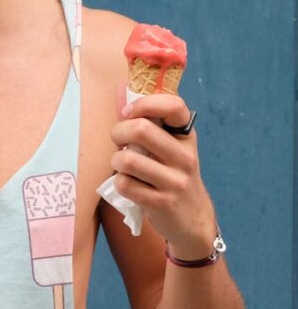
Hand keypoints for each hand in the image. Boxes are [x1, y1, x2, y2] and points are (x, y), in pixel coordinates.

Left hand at [109, 92, 216, 257]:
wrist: (192, 219)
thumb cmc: (173, 175)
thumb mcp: (170, 147)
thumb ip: (146, 120)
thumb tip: (120, 89)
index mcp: (187, 136)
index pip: (173, 105)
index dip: (144, 103)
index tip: (128, 112)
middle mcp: (185, 156)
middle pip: (140, 129)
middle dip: (118, 132)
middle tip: (119, 141)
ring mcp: (175, 181)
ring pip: (127, 159)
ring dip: (116, 161)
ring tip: (123, 166)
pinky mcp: (161, 202)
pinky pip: (125, 184)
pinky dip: (120, 182)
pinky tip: (129, 184)